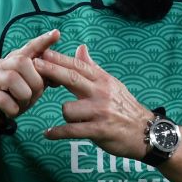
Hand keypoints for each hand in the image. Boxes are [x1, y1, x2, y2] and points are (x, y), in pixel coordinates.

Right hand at [0, 29, 59, 131]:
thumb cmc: (10, 96)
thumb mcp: (28, 87)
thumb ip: (40, 79)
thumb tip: (59, 75)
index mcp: (15, 61)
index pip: (30, 47)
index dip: (43, 41)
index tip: (57, 33)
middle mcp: (2, 65)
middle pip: (22, 62)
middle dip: (35, 81)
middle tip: (33, 95)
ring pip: (12, 79)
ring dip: (24, 96)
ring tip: (21, 104)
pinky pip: (3, 100)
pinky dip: (13, 108)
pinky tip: (12, 111)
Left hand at [34, 45, 152, 159]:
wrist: (146, 132)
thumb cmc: (124, 107)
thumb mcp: (111, 83)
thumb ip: (93, 67)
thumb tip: (81, 48)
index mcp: (103, 80)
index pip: (78, 66)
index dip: (60, 59)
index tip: (43, 52)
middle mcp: (101, 93)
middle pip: (72, 78)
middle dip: (52, 70)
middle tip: (35, 65)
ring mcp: (100, 111)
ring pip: (68, 109)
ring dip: (65, 113)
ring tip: (71, 118)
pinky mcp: (99, 130)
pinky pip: (72, 130)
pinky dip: (58, 132)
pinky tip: (48, 133)